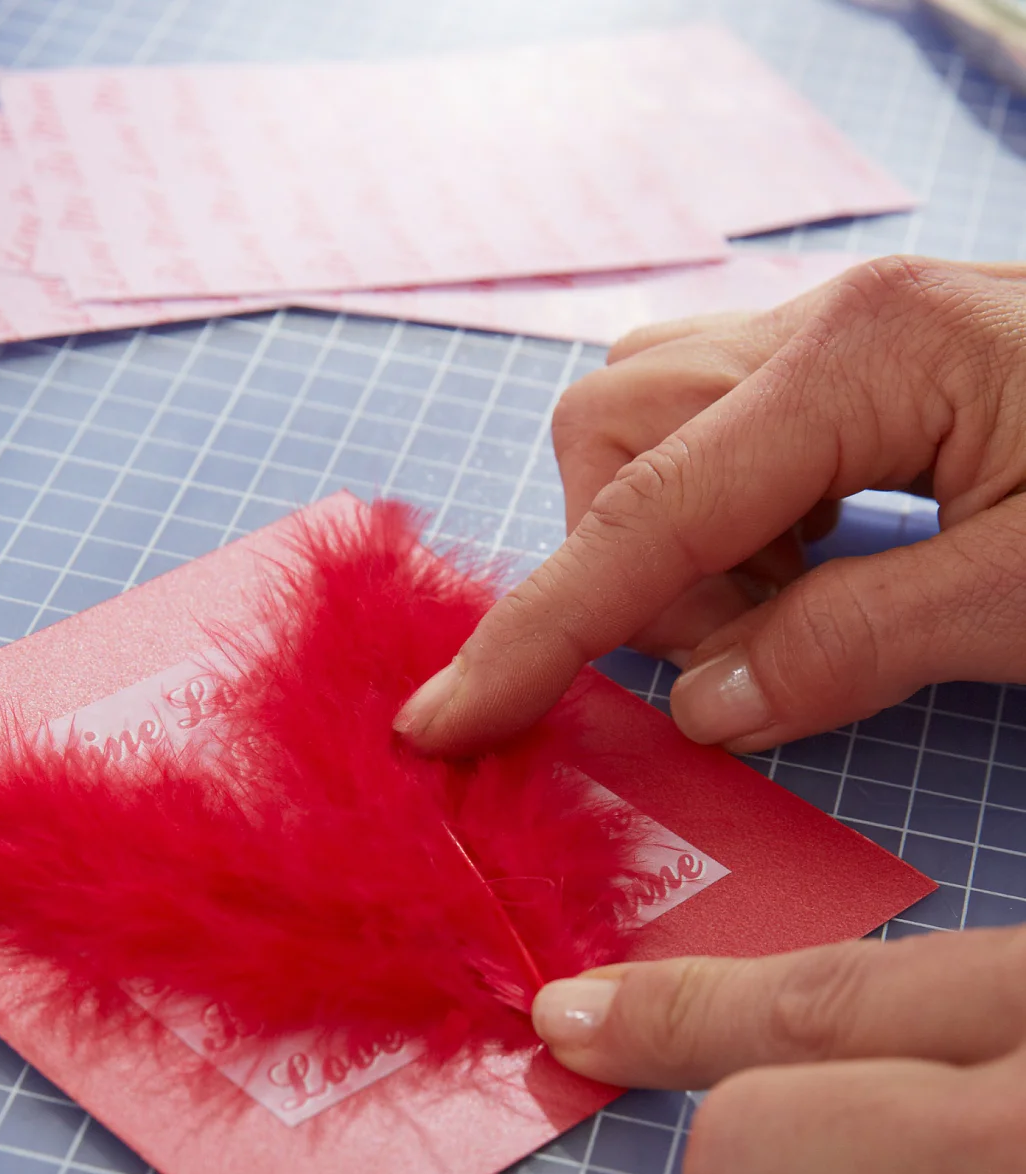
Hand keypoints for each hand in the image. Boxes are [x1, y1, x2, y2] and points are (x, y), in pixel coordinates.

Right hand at [394, 256, 1025, 755]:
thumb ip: (852, 645)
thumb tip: (705, 706)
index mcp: (864, 358)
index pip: (646, 509)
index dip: (537, 628)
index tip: (443, 718)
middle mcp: (821, 321)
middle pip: (612, 429)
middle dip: (631, 564)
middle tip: (746, 646)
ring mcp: (829, 334)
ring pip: (645, 431)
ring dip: (678, 551)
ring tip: (798, 609)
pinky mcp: (845, 368)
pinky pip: (713, 446)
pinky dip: (727, 534)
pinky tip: (819, 567)